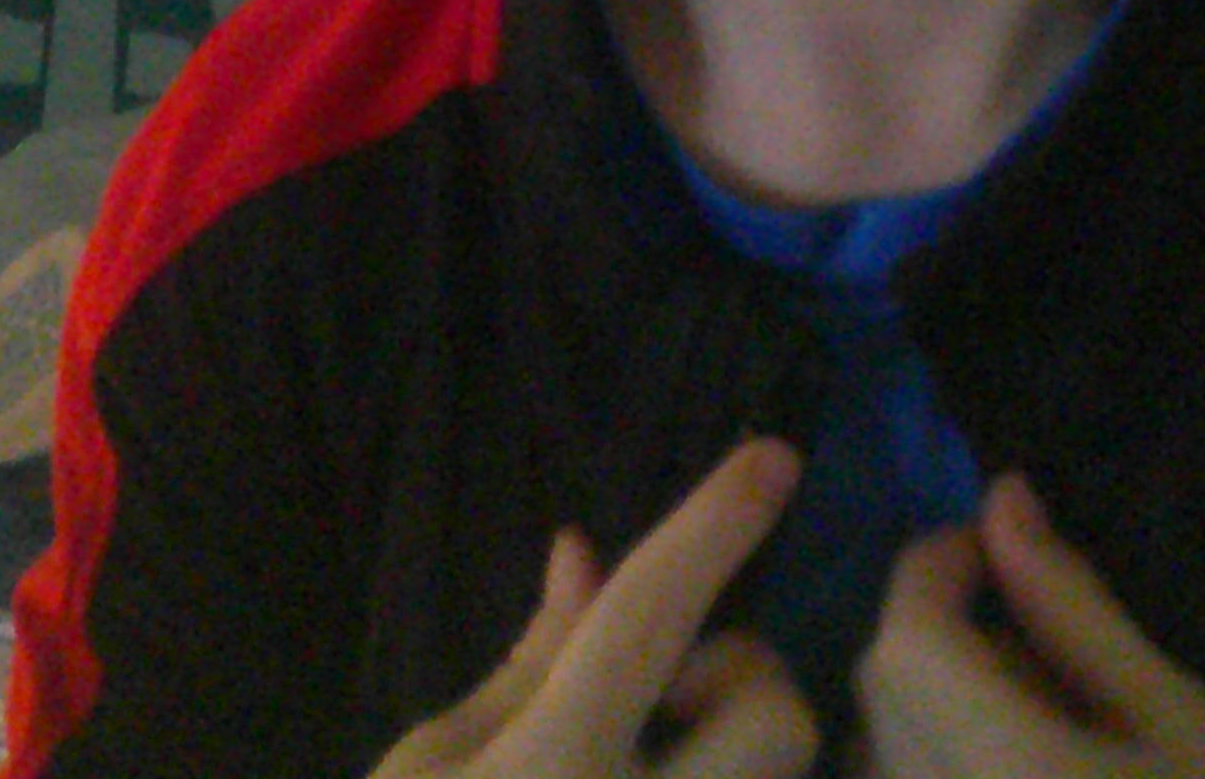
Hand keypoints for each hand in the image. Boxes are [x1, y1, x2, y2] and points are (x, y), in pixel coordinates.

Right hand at [371, 437, 817, 777]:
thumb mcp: (429, 769)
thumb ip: (526, 665)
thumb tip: (587, 554)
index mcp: (552, 766)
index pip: (645, 617)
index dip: (712, 527)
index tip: (775, 456)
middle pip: (775, 718)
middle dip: (744, 684)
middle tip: (674, 707)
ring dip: (738, 760)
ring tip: (662, 767)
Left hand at [854, 476, 1204, 777]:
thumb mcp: (1176, 718)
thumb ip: (1072, 610)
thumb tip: (1001, 500)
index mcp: (1000, 772)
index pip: (905, 642)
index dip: (939, 571)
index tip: (1002, 555)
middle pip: (887, 696)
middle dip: (944, 643)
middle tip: (1048, 656)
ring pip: (887, 758)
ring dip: (939, 719)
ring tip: (1046, 739)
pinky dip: (948, 773)